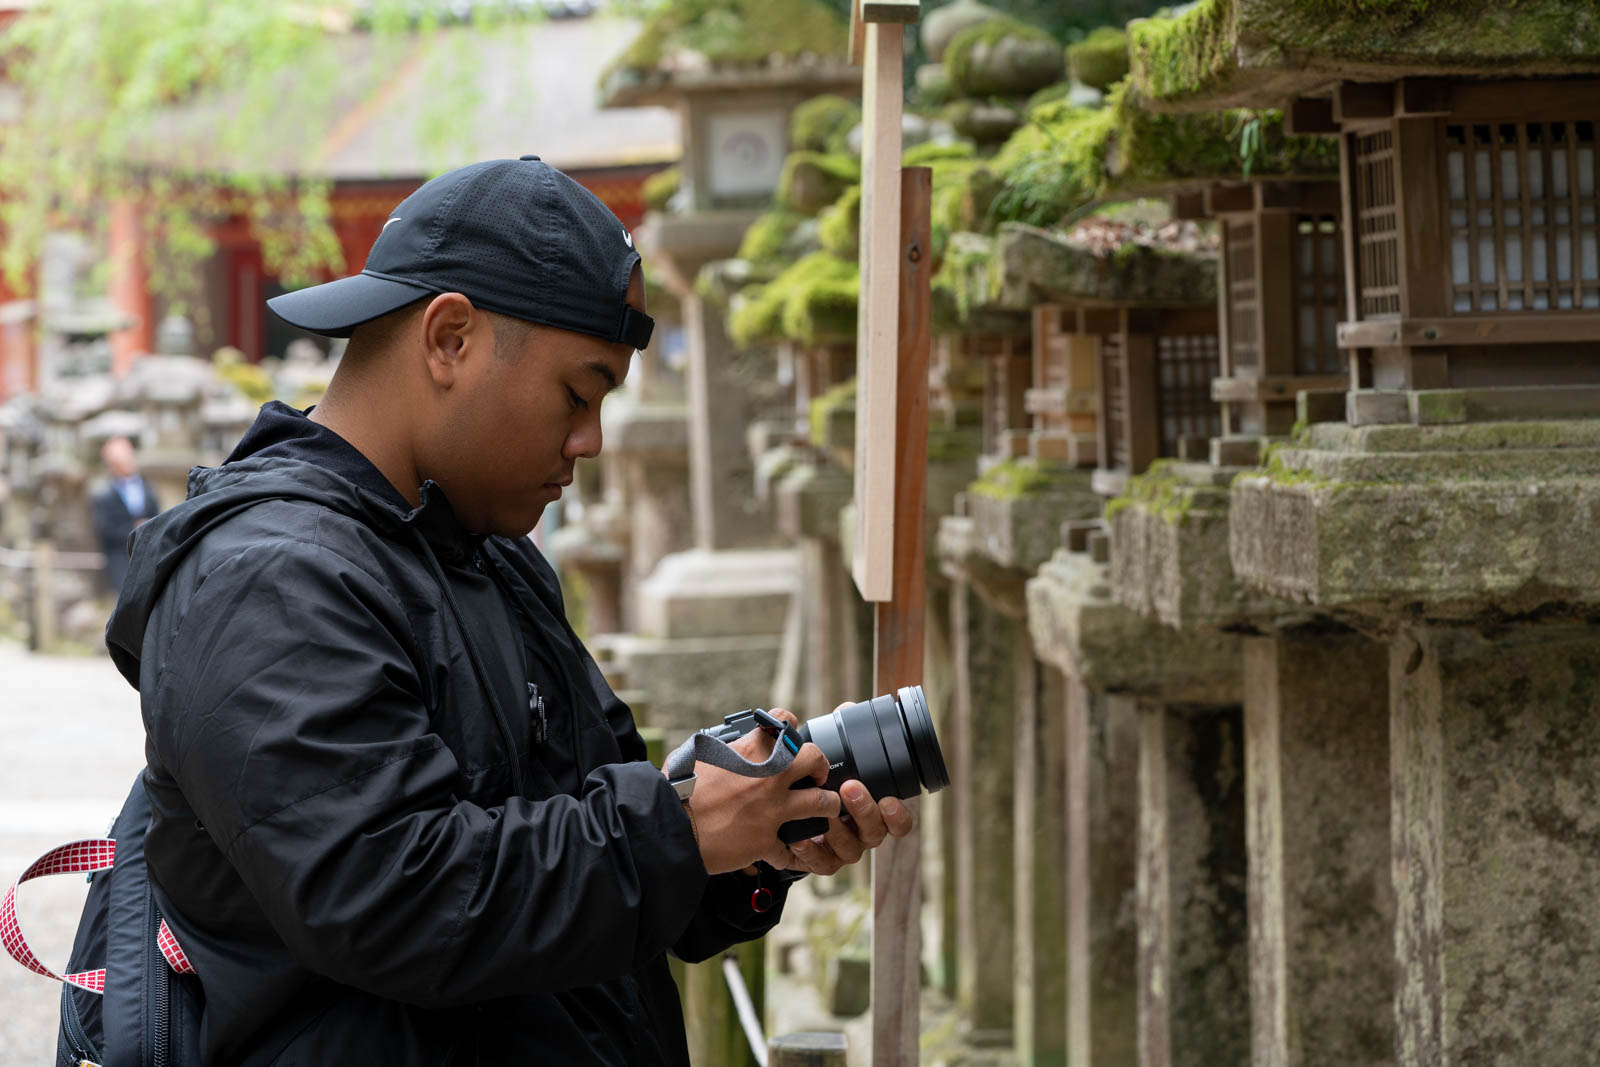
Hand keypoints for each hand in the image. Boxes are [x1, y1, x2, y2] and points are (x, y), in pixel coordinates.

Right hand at [671, 708, 840, 874]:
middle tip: (816, 774)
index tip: (791, 736)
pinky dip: (790, 854)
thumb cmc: (676, 790)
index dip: (790, 726)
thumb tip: (721, 744)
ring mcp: (771, 810)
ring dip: (827, 805)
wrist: (670, 829)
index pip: (784, 722)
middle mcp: (768, 777)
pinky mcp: (766, 841)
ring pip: (821, 803)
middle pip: (814, 758)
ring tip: (825, 809)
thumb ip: (718, 748)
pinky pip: (790, 850)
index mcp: (749, 751)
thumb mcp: (696, 754)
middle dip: (820, 765)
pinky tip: (787, 853)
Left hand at [769, 702, 915, 876]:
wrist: (789, 812)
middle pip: (875, 832)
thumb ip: (844, 735)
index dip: (898, 814)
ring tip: (822, 815)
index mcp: (874, 811)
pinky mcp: (820, 862)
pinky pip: (821, 865)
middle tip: (849, 788)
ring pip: (851, 850)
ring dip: (838, 831)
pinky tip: (800, 838)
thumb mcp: (834, 758)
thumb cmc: (820, 780)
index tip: (889, 799)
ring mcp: (843, 850)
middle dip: (864, 810)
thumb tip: (848, 709)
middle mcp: (863, 833)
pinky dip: (812, 853)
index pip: (899, 821)